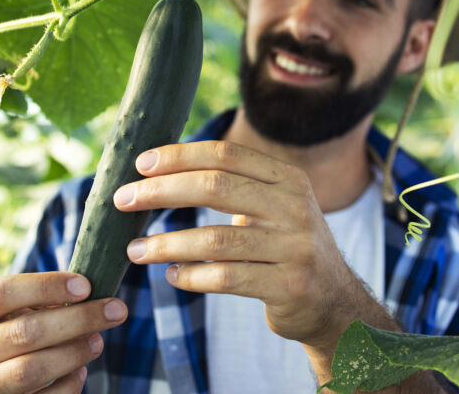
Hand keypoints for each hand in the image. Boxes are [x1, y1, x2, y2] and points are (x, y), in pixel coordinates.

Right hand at [0, 272, 127, 393]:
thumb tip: (91, 295)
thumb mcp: (15, 315)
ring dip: (73, 353)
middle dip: (77, 319)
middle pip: (23, 332)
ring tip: (98, 341)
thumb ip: (43, 304)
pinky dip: (67, 385)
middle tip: (115, 310)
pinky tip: (80, 371)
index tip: (86, 286)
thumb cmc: (12, 337)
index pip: (2, 293)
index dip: (47, 286)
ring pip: (30, 370)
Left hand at [112, 141, 369, 350]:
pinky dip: (191, 277)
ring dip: (166, 244)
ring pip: (214, 240)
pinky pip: (226, 279)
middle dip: (161, 192)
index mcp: (288, 179)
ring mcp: (296, 248)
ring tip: (136, 250)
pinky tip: (173, 276)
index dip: (179, 156)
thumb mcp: (275, 207)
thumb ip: (233, 186)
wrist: (336, 304)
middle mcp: (296, 207)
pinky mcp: (290, 287)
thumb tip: (160, 171)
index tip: (140, 164)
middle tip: (123, 200)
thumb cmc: (287, 249)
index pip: (225, 155)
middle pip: (215, 187)